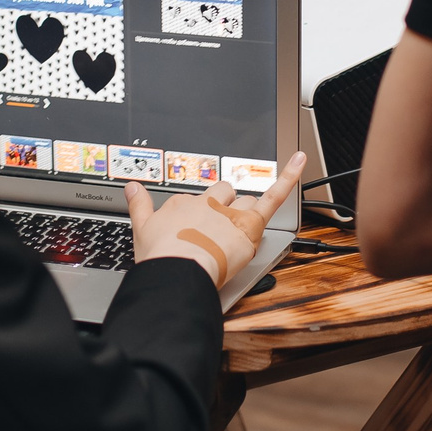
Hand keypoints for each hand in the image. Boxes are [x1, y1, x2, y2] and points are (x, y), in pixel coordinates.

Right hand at [125, 153, 306, 286]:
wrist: (177, 270)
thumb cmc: (160, 258)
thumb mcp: (141, 230)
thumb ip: (139, 205)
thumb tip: (131, 187)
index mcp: (182, 204)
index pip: (195, 201)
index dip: (198, 216)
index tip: (194, 229)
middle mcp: (207, 203)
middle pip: (222, 194)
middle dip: (224, 206)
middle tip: (220, 229)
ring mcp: (230, 212)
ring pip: (244, 201)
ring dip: (245, 210)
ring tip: (242, 228)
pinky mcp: (250, 224)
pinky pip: (274, 196)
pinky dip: (289, 176)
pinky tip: (300, 160)